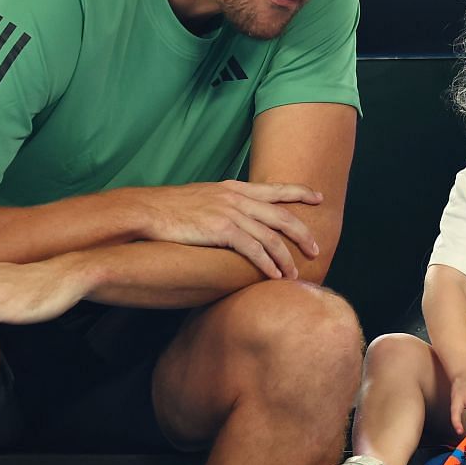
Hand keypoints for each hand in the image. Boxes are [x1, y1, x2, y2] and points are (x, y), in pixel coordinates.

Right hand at [134, 181, 322, 278]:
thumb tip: (234, 219)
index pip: (275, 189)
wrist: (147, 210)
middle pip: (282, 215)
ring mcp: (230, 212)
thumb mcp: (202, 197)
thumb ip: (223, 204)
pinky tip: (274, 276)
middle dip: (303, 234)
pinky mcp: (221, 229)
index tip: (318, 197)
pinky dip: (267, 264)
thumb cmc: (169, 208)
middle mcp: (236, 198)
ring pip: (271, 236)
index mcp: (233, 188)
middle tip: (315, 250)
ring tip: (294, 274)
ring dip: (286, 258)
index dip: (300, 192)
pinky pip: (254, 249)